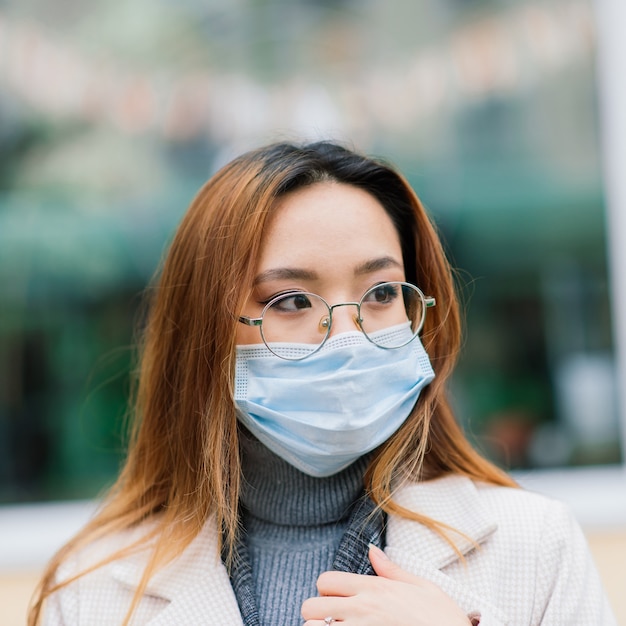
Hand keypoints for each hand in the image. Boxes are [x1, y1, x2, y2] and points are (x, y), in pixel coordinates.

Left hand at [301, 544, 471, 625]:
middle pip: (311, 606)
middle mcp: (362, 609)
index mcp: (374, 589)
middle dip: (317, 613)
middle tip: (334, 620)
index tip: (339, 600)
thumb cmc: (443, 620)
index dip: (327, 590)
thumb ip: (392, 570)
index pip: (325, 580)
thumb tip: (372, 550)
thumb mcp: (423, 588)